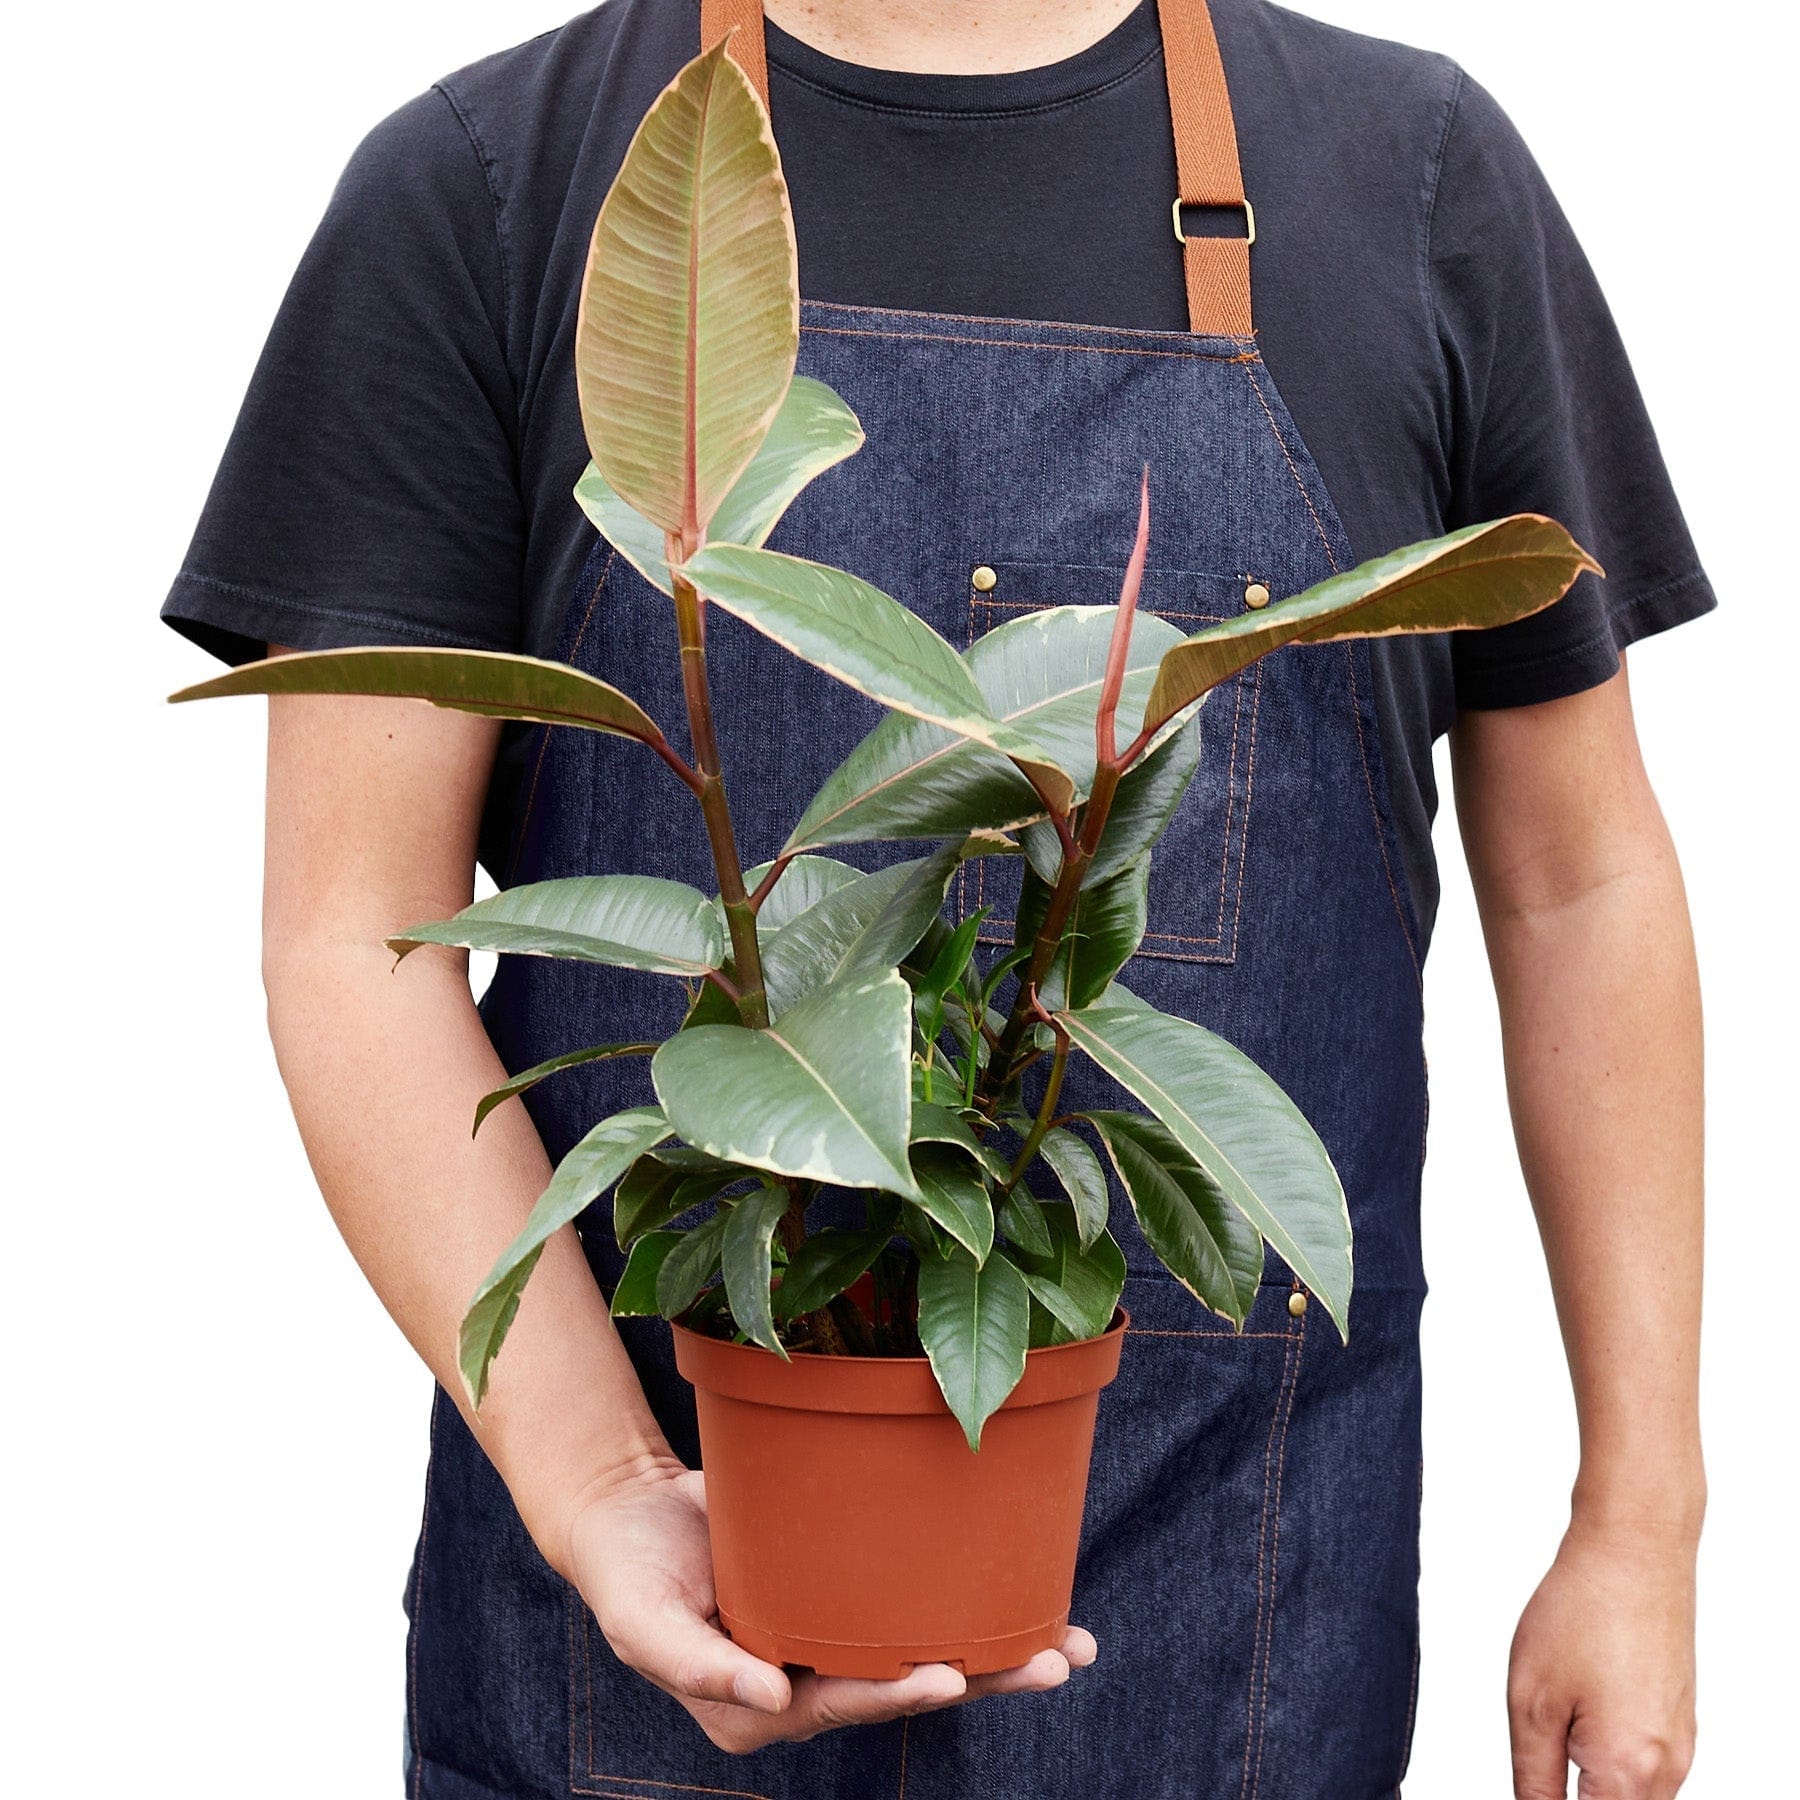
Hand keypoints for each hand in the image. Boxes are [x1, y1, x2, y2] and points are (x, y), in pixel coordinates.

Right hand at [568, 1462, 1095, 1752]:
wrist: (629, 1513)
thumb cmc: (627, 1572)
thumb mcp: (642, 1620)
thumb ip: (697, 1664)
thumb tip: (773, 1696)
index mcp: (760, 1707)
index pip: (843, 1704)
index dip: (898, 1691)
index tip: (951, 1676)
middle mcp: (806, 1684)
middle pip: (904, 1684)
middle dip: (983, 1677)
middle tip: (1052, 1660)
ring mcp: (829, 1641)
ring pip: (923, 1652)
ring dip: (998, 1653)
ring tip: (1070, 1645)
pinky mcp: (842, 1595)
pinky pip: (909, 1604)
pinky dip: (967, 1602)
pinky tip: (1026, 1593)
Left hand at [1508, 1521, 1696, 1798]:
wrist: (1635, 1553)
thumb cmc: (1583, 1612)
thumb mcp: (1532, 1702)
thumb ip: (1533, 1779)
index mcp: (1626, 1776)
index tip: (1534, 1776)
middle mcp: (1667, 1773)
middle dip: (1570, 1789)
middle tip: (1541, 1739)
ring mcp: (1680, 1750)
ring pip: (1628, 1794)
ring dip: (1589, 1776)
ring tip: (1561, 1714)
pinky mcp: (1680, 1726)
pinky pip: (1644, 1767)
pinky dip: (1609, 1754)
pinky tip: (1586, 1704)